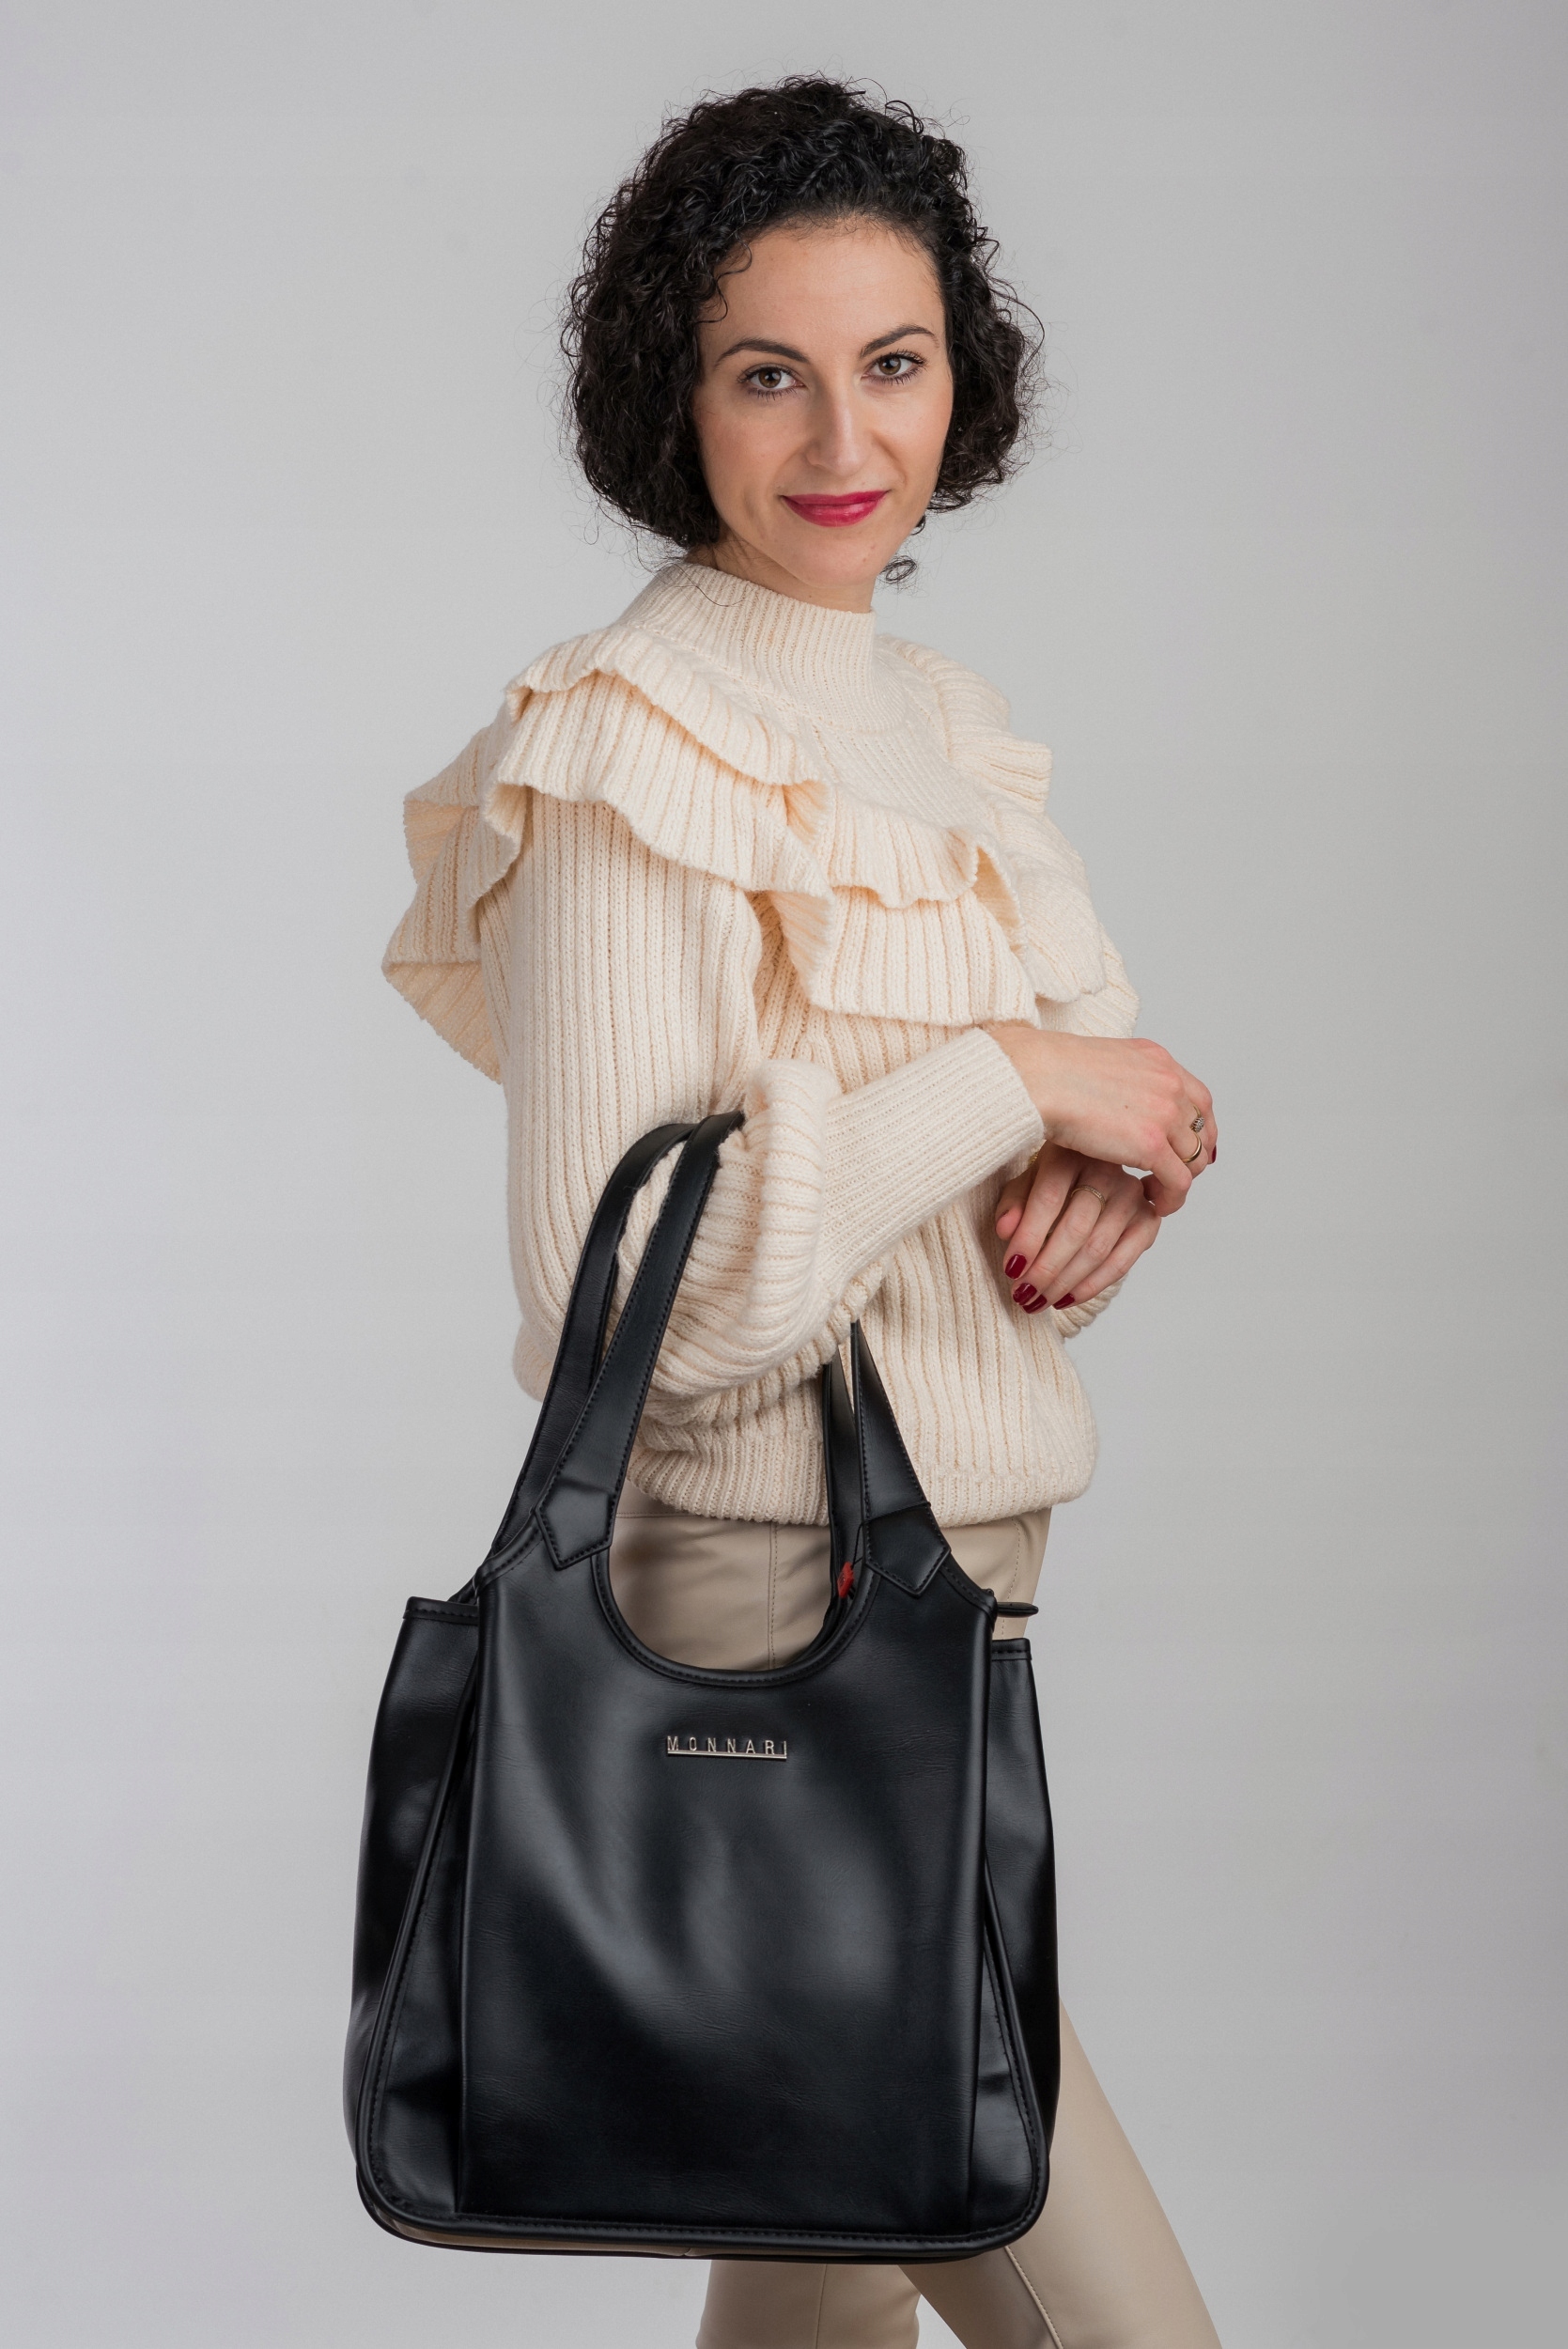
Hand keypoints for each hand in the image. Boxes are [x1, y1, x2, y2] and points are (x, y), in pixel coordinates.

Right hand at [982, 1026, 1215, 1212]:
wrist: (1036, 1078)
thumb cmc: (1047, 1073)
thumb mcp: (1098, 1064)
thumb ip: (1120, 1080)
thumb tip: (1117, 1100)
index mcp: (1158, 1060)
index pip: (1198, 1099)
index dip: (1195, 1129)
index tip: (1181, 1148)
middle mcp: (1170, 1083)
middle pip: (1203, 1130)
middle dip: (1192, 1156)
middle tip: (1171, 1174)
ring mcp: (1165, 1113)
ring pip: (1195, 1159)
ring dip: (1181, 1180)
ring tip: (1158, 1193)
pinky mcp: (1152, 1144)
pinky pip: (1180, 1182)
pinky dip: (1172, 1199)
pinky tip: (1153, 1204)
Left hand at [994, 1145, 1159, 1312]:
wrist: (1091, 1176)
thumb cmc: (1051, 1182)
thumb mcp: (1026, 1184)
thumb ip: (1012, 1203)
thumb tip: (1004, 1230)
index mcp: (1071, 1154)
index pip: (1049, 1199)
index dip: (1029, 1238)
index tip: (1011, 1269)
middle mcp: (1107, 1170)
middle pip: (1075, 1229)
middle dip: (1046, 1269)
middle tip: (1022, 1294)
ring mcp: (1131, 1195)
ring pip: (1097, 1250)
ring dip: (1065, 1283)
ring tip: (1038, 1301)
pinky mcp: (1147, 1219)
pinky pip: (1120, 1262)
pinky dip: (1091, 1286)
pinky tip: (1066, 1299)